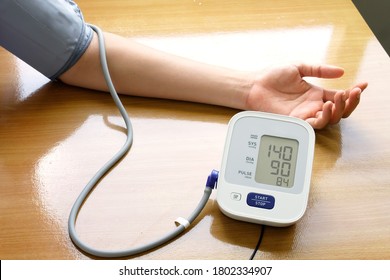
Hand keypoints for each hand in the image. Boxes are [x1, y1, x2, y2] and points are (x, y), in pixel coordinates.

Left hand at [246, 64, 367, 128]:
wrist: (254, 85)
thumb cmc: (272, 77)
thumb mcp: (299, 67)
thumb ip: (319, 70)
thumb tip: (341, 71)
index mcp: (314, 94)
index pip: (339, 96)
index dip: (353, 92)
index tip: (362, 85)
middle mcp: (312, 106)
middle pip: (339, 110)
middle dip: (350, 103)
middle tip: (353, 92)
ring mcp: (304, 114)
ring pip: (330, 119)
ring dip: (339, 109)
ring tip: (340, 97)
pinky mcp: (296, 121)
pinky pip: (314, 124)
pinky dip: (324, 117)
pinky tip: (326, 106)